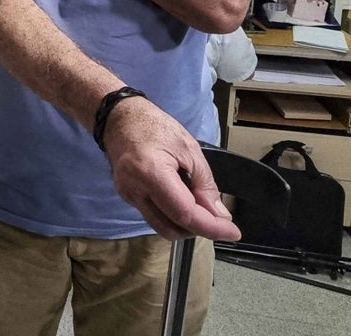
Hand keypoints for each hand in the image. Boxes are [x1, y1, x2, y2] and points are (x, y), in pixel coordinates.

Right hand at [103, 97, 240, 240]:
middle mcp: (134, 190)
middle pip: (170, 229)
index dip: (211, 227)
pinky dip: (171, 215)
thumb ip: (205, 184)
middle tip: (217, 219)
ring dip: (184, 224)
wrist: (119, 118)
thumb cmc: (154, 126)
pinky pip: (153, 216)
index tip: (232, 231)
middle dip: (197, 229)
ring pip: (161, 227)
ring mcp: (127, 195)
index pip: (184, 214)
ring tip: (199, 207)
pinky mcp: (126, 196)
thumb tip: (219, 215)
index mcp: (151, 173)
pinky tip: (181, 199)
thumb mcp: (189, 148)